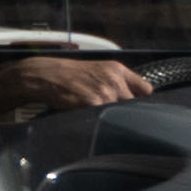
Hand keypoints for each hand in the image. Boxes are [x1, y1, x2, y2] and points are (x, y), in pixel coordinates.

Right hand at [0, 54, 155, 115]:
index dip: (141, 100)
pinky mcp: (93, 103)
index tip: (135, 107)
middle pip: (135, 104)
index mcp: (117, 69)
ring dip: (112, 118)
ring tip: (99, 117)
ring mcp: (105, 92)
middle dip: (126, 111)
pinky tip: (89, 118)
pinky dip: (100, 121)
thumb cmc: (68, 75)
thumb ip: (116, 82)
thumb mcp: (96, 70)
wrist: (43, 75)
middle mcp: (114, 79)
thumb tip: (132, 100)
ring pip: (120, 113)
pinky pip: (105, 118)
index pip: (146, 89)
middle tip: (114, 116)